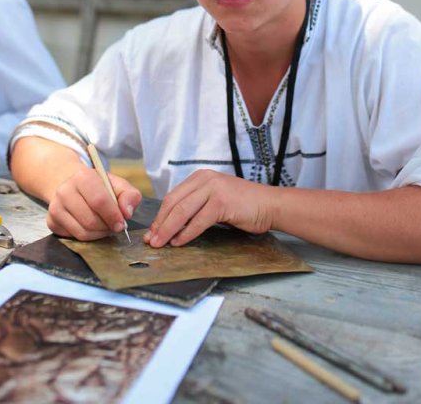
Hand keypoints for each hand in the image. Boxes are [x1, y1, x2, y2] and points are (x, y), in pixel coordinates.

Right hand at [47, 167, 141, 240]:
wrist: (73, 186)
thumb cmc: (100, 187)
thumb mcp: (118, 185)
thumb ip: (129, 196)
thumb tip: (127, 213)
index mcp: (83, 176)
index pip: (99, 201)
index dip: (113, 215)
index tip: (121, 224)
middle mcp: (64, 191)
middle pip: (90, 220)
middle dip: (106, 227)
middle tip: (114, 226)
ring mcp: (55, 207)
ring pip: (82, 232)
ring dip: (98, 234)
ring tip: (104, 226)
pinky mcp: (51, 222)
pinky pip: (74, 238)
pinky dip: (88, 237)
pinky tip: (92, 227)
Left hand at [144, 170, 275, 247]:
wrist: (270, 205)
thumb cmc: (243, 206)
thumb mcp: (215, 200)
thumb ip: (196, 207)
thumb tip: (171, 226)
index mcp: (201, 177)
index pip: (172, 196)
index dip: (160, 216)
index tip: (152, 232)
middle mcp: (205, 178)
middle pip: (174, 203)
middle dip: (160, 224)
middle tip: (151, 241)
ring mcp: (213, 189)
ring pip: (182, 211)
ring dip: (168, 230)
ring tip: (160, 244)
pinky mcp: (221, 202)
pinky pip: (198, 221)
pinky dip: (186, 234)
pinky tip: (179, 243)